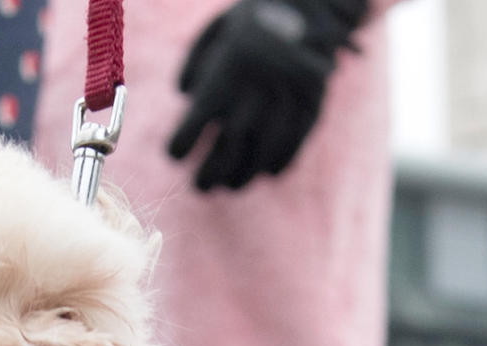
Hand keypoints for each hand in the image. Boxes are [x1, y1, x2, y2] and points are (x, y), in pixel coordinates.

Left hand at [168, 0, 369, 191]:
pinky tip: (265, 173)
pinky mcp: (311, 107)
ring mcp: (285, 101)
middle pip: (228, 146)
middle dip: (210, 172)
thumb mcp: (218, 30)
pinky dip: (278, 164)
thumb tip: (183, 95)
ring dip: (242, 176)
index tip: (174, 154)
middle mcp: (255, 91)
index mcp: (227, 70)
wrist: (311, 5)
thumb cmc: (255, 17)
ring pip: (260, 153)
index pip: (196, 122)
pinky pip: (293, 145)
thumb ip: (196, 61)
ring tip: (229, 186)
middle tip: (200, 187)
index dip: (181, 145)